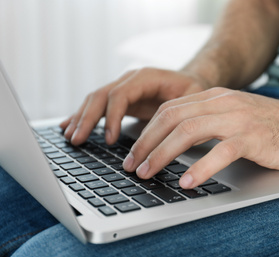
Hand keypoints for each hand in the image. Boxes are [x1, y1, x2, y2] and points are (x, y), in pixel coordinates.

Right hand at [60, 68, 207, 144]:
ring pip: (94, 100)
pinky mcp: (120, 98)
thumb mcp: (192, 97)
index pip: (120, 94)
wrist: (189, 80)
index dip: (112, 117)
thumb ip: (177, 111)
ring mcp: (123, 87)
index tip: (110, 140)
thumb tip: (162, 137)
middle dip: (87, 119)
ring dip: (81, 118)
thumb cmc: (192, 90)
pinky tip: (68, 126)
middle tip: (78, 140)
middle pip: (101, 95)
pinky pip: (97, 105)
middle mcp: (130, 79)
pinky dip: (82, 116)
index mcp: (146, 76)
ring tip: (70, 137)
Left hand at [124, 87, 278, 188]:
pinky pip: (220, 151)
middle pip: (172, 118)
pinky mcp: (254, 137)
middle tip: (132, 165)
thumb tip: (178, 143)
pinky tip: (188, 182)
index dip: (147, 130)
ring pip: (189, 131)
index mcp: (215, 97)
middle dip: (146, 142)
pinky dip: (200, 167)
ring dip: (163, 154)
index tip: (134, 151)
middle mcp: (223, 103)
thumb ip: (209, 122)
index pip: (170, 109)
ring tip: (148, 173)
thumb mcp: (235, 117)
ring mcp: (238, 118)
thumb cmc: (274, 127)